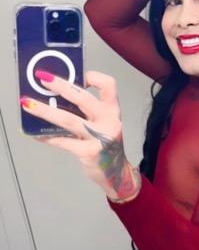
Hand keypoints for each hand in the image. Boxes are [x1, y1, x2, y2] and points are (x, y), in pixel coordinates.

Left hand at [20, 70, 138, 201]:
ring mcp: (100, 138)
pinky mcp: (89, 152)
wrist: (117, 173)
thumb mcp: (104, 124)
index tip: (78, 76)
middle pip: (84, 98)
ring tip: (29, 104)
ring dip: (46, 111)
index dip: (93, 77)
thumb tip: (58, 97)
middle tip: (43, 79)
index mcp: (113, 111)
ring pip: (68, 119)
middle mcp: (109, 121)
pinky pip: (63, 141)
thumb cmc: (107, 146)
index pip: (109, 85)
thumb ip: (89, 112)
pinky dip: (47, 136)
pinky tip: (36, 133)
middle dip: (61, 86)